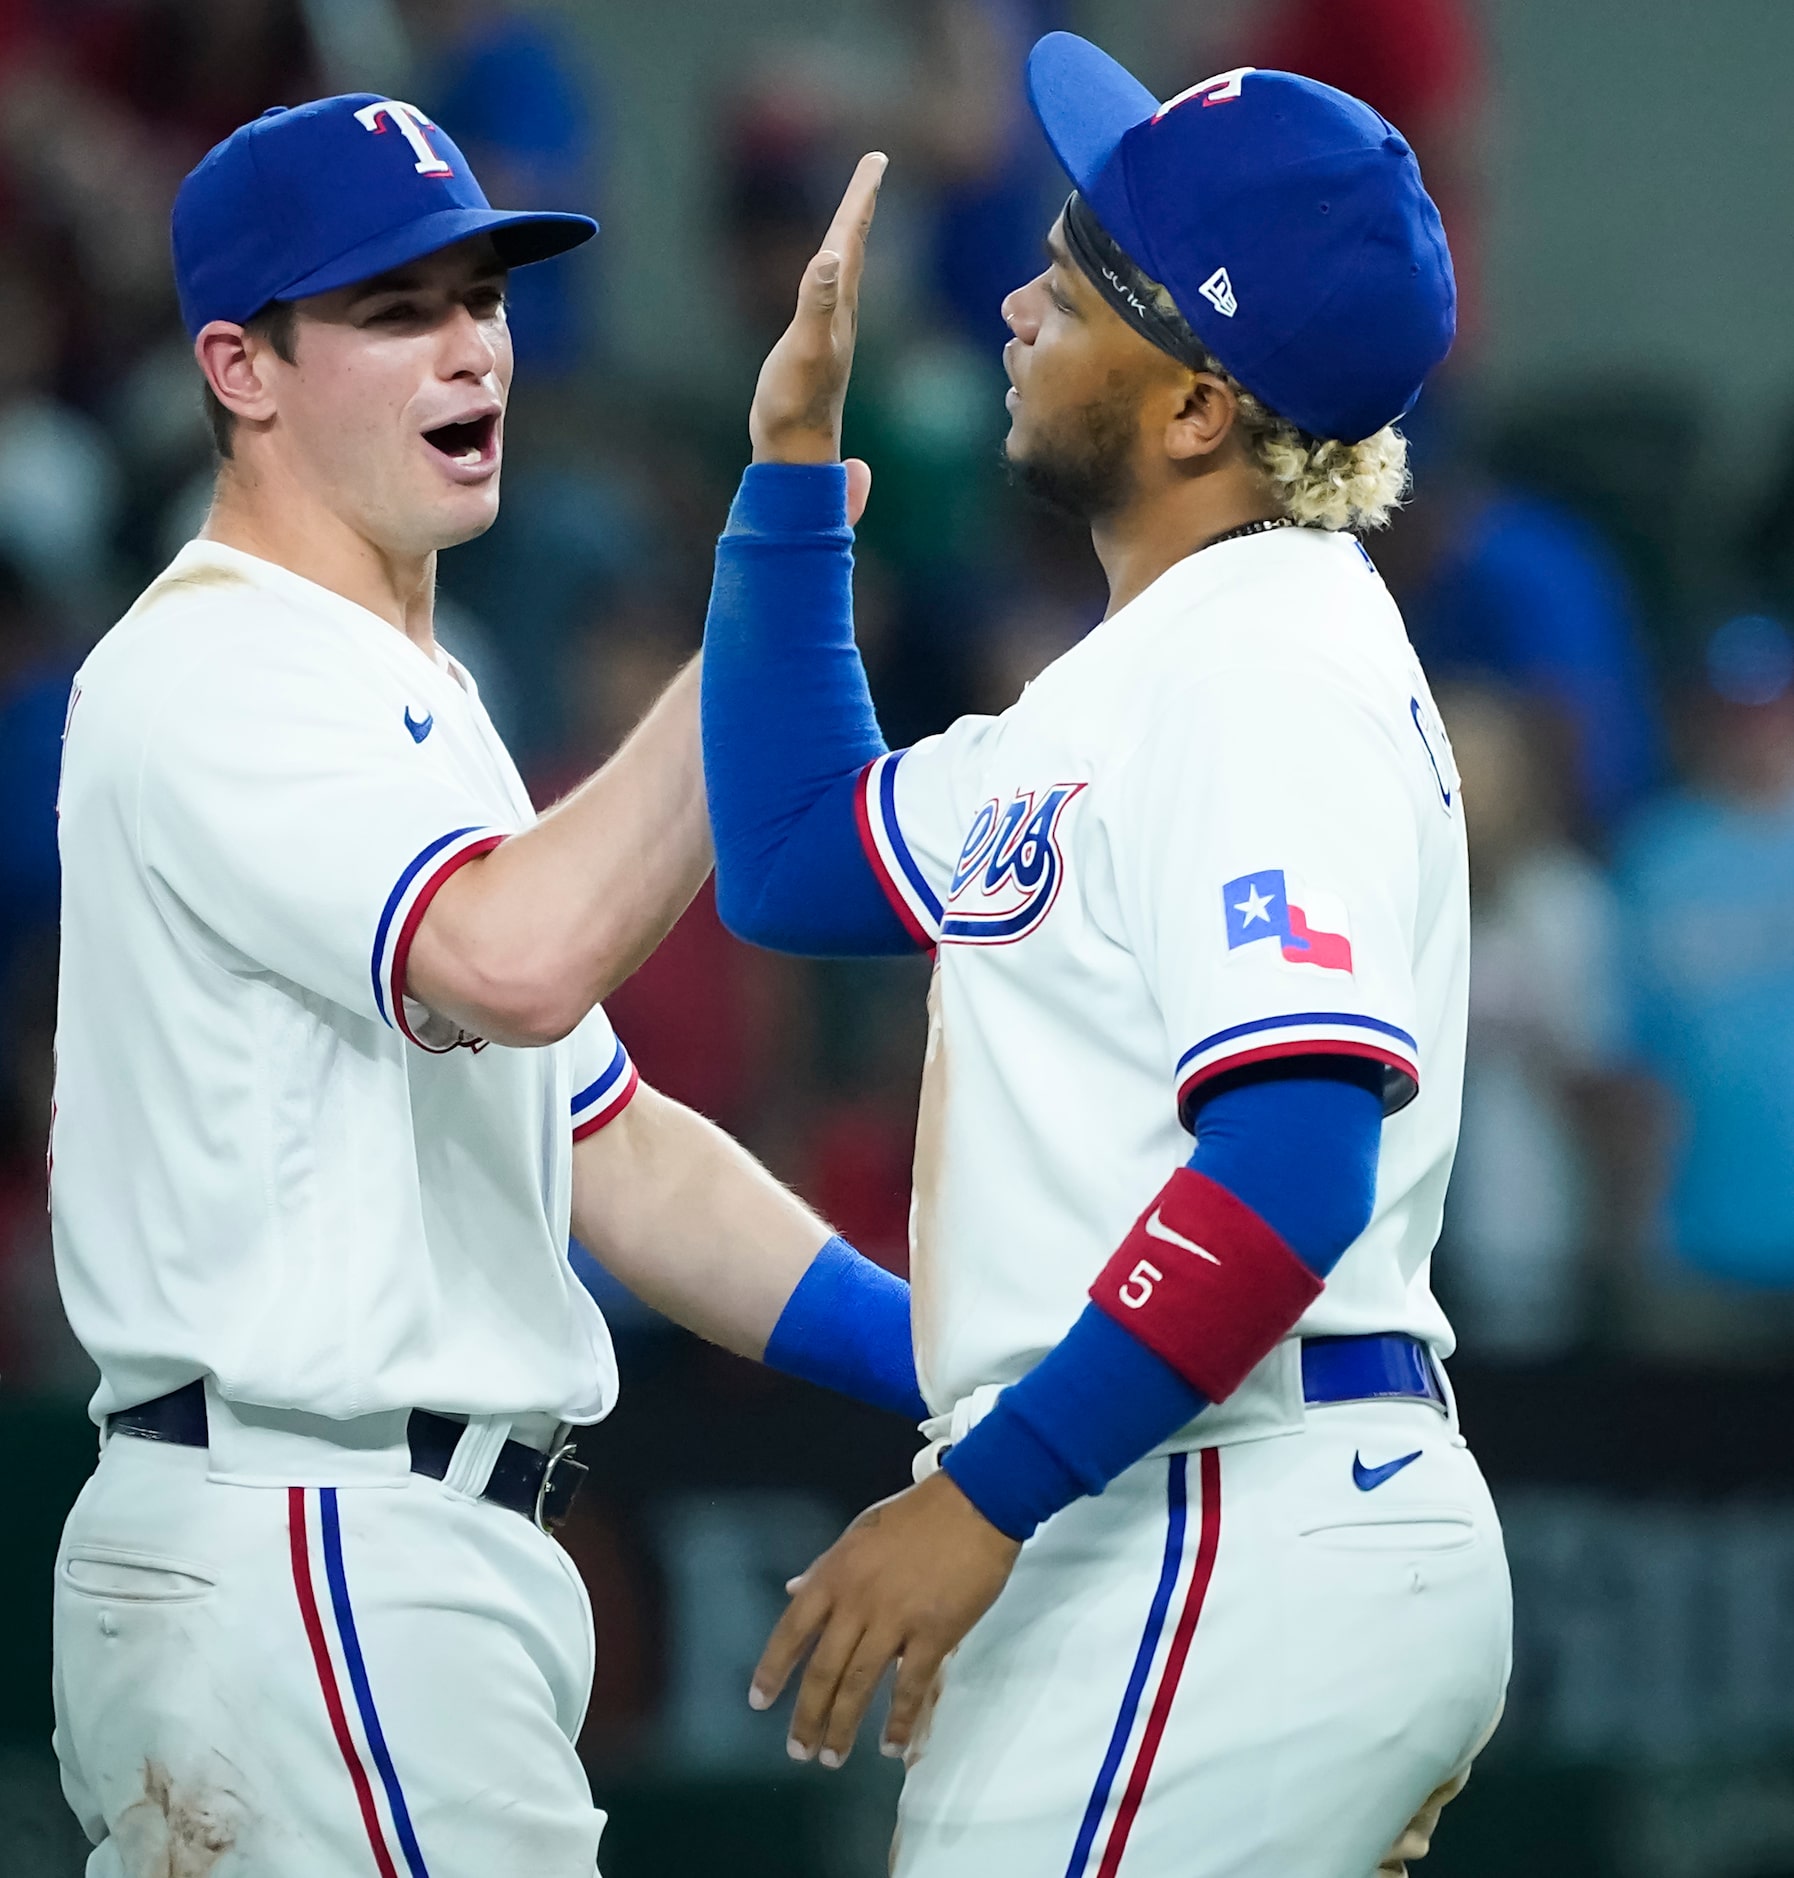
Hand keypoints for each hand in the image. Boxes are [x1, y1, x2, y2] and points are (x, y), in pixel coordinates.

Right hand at [748, 150, 886, 466]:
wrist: (797, 449)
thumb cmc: (796, 403)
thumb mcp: (802, 349)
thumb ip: (814, 303)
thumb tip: (827, 258)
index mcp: (838, 304)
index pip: (850, 239)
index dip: (860, 198)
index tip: (876, 158)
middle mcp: (840, 311)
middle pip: (851, 245)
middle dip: (859, 203)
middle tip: (872, 165)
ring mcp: (829, 328)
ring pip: (843, 268)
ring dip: (848, 233)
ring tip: (854, 208)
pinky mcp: (815, 343)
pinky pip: (826, 292)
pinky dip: (828, 268)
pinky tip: (827, 270)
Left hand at [748, 1468, 1021, 1766]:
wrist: (974, 1503)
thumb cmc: (916, 1515)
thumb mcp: (859, 1531)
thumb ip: (825, 1566)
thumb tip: (792, 1589)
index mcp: (836, 1574)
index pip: (792, 1630)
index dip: (773, 1669)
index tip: (758, 1702)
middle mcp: (857, 1601)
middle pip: (823, 1670)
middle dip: (807, 1716)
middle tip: (799, 1751)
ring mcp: (895, 1620)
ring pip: (859, 1685)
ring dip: (843, 1726)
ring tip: (833, 1757)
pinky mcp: (933, 1634)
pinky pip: (910, 1687)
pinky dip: (899, 1721)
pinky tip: (891, 1746)